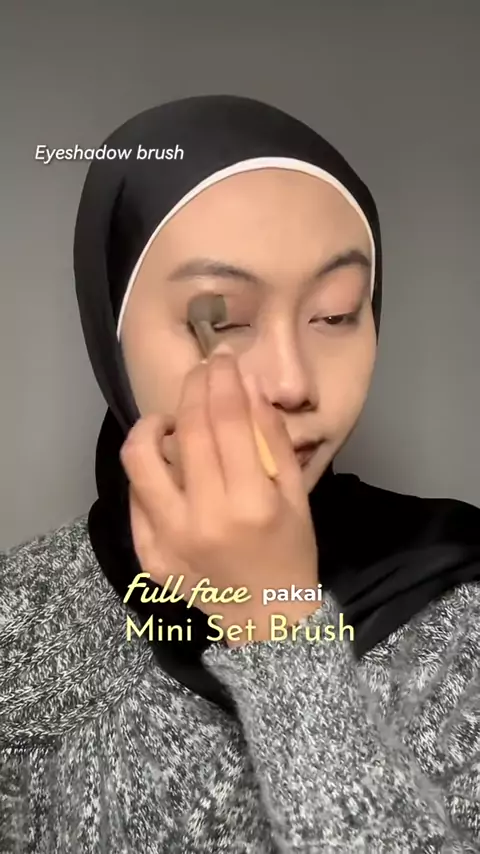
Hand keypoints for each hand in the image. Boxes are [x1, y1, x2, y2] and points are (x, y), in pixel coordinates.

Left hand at [120, 351, 318, 643]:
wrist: (265, 618)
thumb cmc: (291, 552)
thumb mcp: (296, 495)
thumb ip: (271, 438)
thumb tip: (247, 385)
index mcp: (250, 503)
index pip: (227, 421)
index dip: (222, 380)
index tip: (221, 358)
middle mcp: (203, 519)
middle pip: (188, 431)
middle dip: (194, 388)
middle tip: (200, 371)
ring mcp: (168, 540)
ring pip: (140, 460)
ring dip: (153, 426)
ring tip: (171, 422)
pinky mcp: (148, 555)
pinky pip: (136, 497)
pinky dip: (150, 472)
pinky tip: (169, 468)